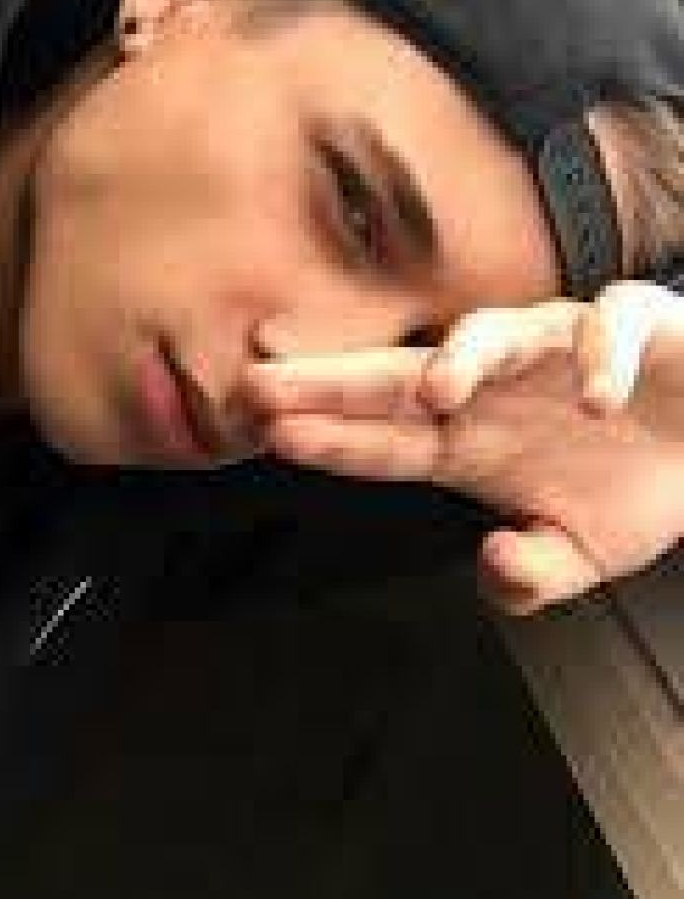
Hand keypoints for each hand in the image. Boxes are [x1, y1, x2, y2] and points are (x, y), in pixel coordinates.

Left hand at [235, 281, 683, 615]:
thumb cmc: (631, 485)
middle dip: (334, 381)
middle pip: (403, 378)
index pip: (386, 441)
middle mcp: (497, 391)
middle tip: (266, 385)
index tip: (269, 435)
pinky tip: (597, 399)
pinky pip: (609, 329)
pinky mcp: (631, 325)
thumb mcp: (581, 552)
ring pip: (494, 334)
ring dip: (464, 357)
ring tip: (438, 391)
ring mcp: (556, 351)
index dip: (331, 438)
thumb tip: (494, 566)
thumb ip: (534, 573)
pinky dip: (602, 360)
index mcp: (471, 444)